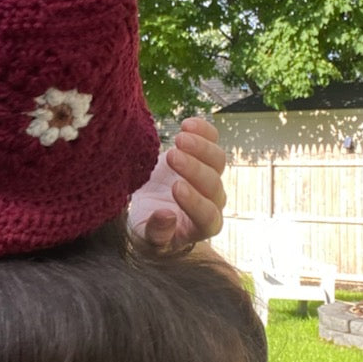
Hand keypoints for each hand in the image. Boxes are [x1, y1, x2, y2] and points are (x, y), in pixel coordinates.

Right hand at [129, 118, 226, 248]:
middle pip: (212, 184)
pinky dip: (203, 130)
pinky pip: (212, 140)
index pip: (207, 216)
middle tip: (172, 157)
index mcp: (201, 227)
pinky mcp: (203, 156)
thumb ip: (156, 233)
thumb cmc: (148, 226)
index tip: (175, 187)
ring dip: (201, 147)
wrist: (148, 206)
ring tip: (180, 138)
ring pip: (217, 160)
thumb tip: (166, 216)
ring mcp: (210, 177)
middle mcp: (212, 201)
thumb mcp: (145, 237)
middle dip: (194, 169)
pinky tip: (186, 124)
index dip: (195, 202)